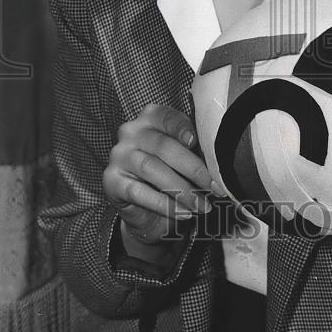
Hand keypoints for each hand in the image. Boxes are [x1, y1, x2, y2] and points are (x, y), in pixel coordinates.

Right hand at [103, 103, 224, 261]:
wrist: (145, 211)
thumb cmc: (170, 175)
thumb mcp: (183, 157)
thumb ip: (195, 148)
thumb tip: (220, 153)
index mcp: (149, 118)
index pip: (167, 117)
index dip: (182, 128)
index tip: (196, 141)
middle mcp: (130, 132)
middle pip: (163, 146)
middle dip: (193, 168)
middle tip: (214, 186)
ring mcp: (118, 156)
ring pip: (152, 169)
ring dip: (182, 190)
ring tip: (202, 205)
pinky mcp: (111, 181)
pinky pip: (139, 192)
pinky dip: (165, 204)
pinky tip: (184, 213)